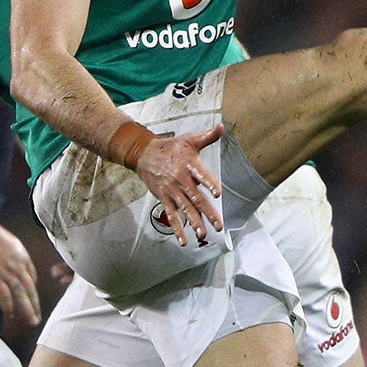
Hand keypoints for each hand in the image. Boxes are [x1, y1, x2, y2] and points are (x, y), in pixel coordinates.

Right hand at [0, 216, 41, 325]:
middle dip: (35, 305)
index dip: (32, 289)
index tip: (32, 298)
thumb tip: (19, 270)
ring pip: (21, 294)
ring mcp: (7, 273)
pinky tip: (10, 314)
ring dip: (27, 309)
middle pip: (30, 289)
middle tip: (37, 319)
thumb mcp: (12, 243)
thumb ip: (17, 257)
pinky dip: (8, 306)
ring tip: (31, 321)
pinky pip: (4, 295)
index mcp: (23, 258)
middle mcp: (18, 267)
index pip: (32, 276)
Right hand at [134, 125, 224, 245]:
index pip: (201, 175)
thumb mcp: (189, 140)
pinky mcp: (164, 197)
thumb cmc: (171, 148)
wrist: (144, 154)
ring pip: (185, 209)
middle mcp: (181, 179)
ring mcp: (172, 190)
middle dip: (207, 213)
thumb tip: (222, 127)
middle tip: (218, 225)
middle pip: (196, 198)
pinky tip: (183, 240)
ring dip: (194, 223)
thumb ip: (207, 136)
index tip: (217, 193)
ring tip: (203, 234)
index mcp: (189, 164)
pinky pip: (171, 215)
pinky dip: (177, 228)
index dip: (209, 183)